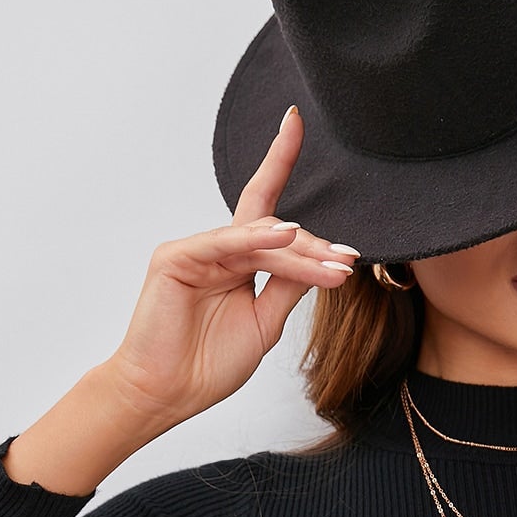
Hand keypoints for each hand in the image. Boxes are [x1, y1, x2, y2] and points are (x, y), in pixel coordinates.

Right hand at [106, 107, 359, 426]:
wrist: (168, 394)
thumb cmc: (209, 364)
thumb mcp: (265, 321)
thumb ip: (288, 285)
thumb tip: (323, 258)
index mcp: (237, 261)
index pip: (263, 206)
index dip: (278, 161)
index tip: (295, 122)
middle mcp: (217, 249)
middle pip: (274, 230)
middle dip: (314, 248)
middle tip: (348, 262)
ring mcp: (195, 250)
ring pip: (259, 240)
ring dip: (301, 254)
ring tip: (336, 267)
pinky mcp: (176, 258)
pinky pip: (226, 245)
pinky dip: (257, 241)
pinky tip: (285, 239)